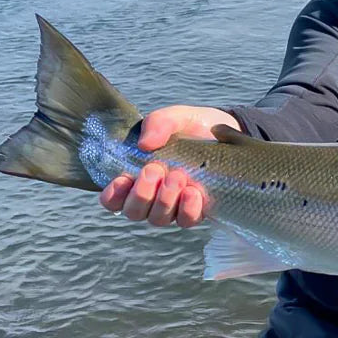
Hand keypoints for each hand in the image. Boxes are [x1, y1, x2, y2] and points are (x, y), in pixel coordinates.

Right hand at [99, 105, 239, 227]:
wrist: (225, 133)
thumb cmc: (190, 126)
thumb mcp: (173, 117)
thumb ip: (158, 123)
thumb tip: (145, 143)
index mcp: (135, 176)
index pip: (112, 199)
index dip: (113, 195)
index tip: (123, 179)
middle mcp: (151, 196)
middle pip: (134, 212)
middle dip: (142, 194)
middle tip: (155, 170)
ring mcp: (173, 206)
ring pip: (158, 219)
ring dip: (165, 200)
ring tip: (178, 177)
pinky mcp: (197, 210)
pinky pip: (186, 220)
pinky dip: (188, 208)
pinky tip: (193, 191)